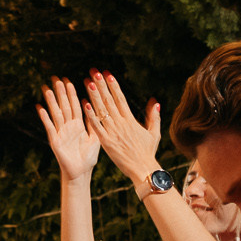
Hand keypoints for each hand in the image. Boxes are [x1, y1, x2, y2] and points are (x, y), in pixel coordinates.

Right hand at [37, 77, 100, 182]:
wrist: (81, 173)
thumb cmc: (88, 158)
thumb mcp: (95, 138)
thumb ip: (93, 124)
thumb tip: (94, 108)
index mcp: (78, 125)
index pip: (74, 105)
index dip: (71, 93)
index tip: (68, 81)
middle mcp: (68, 127)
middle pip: (63, 106)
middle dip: (60, 92)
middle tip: (56, 78)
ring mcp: (60, 133)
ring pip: (56, 113)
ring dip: (51, 101)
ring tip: (46, 88)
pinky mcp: (54, 141)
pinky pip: (49, 127)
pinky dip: (45, 117)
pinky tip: (40, 108)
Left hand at [83, 71, 163, 189]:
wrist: (143, 169)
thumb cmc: (148, 152)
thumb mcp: (154, 133)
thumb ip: (154, 116)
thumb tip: (155, 101)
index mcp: (131, 120)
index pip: (120, 98)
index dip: (113, 85)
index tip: (108, 74)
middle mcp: (121, 123)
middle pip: (109, 100)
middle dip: (101, 85)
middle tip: (94, 72)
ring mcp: (113, 132)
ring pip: (102, 110)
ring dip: (94, 95)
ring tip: (88, 82)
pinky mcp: (106, 142)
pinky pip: (97, 126)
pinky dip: (91, 115)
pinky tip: (85, 104)